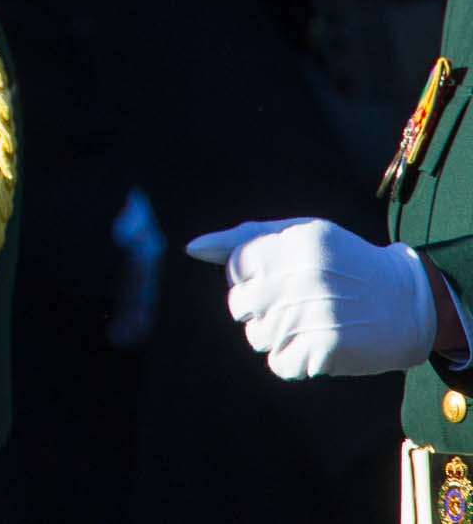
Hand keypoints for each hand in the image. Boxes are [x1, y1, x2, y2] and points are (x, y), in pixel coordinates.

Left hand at [188, 217, 434, 378]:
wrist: (407, 302)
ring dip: (278, 336)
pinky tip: (318, 343)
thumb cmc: (343, 263)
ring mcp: (313, 315)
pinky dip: (294, 360)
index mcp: (293, 244)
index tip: (281, 278)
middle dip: (260, 309)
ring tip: (312, 322)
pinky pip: (279, 364)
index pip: (235, 269)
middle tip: (298, 303)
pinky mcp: (326, 349)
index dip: (252, 278)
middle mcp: (302, 277)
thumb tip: (191, 249)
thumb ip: (244, 239)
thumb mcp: (301, 235)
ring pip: (256, 337)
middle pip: (239, 307)